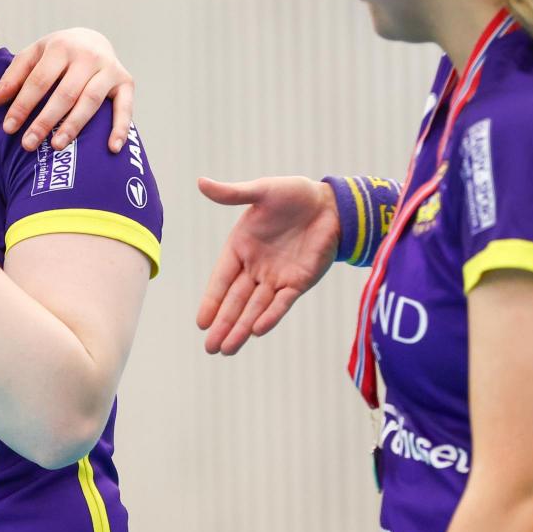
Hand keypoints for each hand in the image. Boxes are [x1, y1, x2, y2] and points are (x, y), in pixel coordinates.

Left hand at [0, 27, 135, 151]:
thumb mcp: (33, 56)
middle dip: (45, 120)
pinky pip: (126, 107)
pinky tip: (112, 148)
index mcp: (60, 47)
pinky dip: (121, 128)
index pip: (38, 80)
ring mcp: (109, 68)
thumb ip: (13, 78)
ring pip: (91, 101)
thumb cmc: (58, 54)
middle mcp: (87, 55)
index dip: (22, 105)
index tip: (9, 128)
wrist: (94, 38)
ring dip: (74, 125)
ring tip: (57, 146)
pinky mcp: (126, 81)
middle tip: (28, 144)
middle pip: (64, 93)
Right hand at [196, 176, 339, 354]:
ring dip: (241, 328)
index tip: (201, 322)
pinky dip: (270, 316)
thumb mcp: (262, 191)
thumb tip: (201, 182)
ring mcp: (276, 277)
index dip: (211, 300)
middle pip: (235, 301)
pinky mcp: (298, 282)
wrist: (332, 204)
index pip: (221, 279)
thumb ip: (232, 193)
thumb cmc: (294, 195)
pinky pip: (281, 303)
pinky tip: (257, 330)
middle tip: (210, 347)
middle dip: (223, 324)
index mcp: (240, 247)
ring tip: (227, 349)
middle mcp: (255, 267)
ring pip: (255, 308)